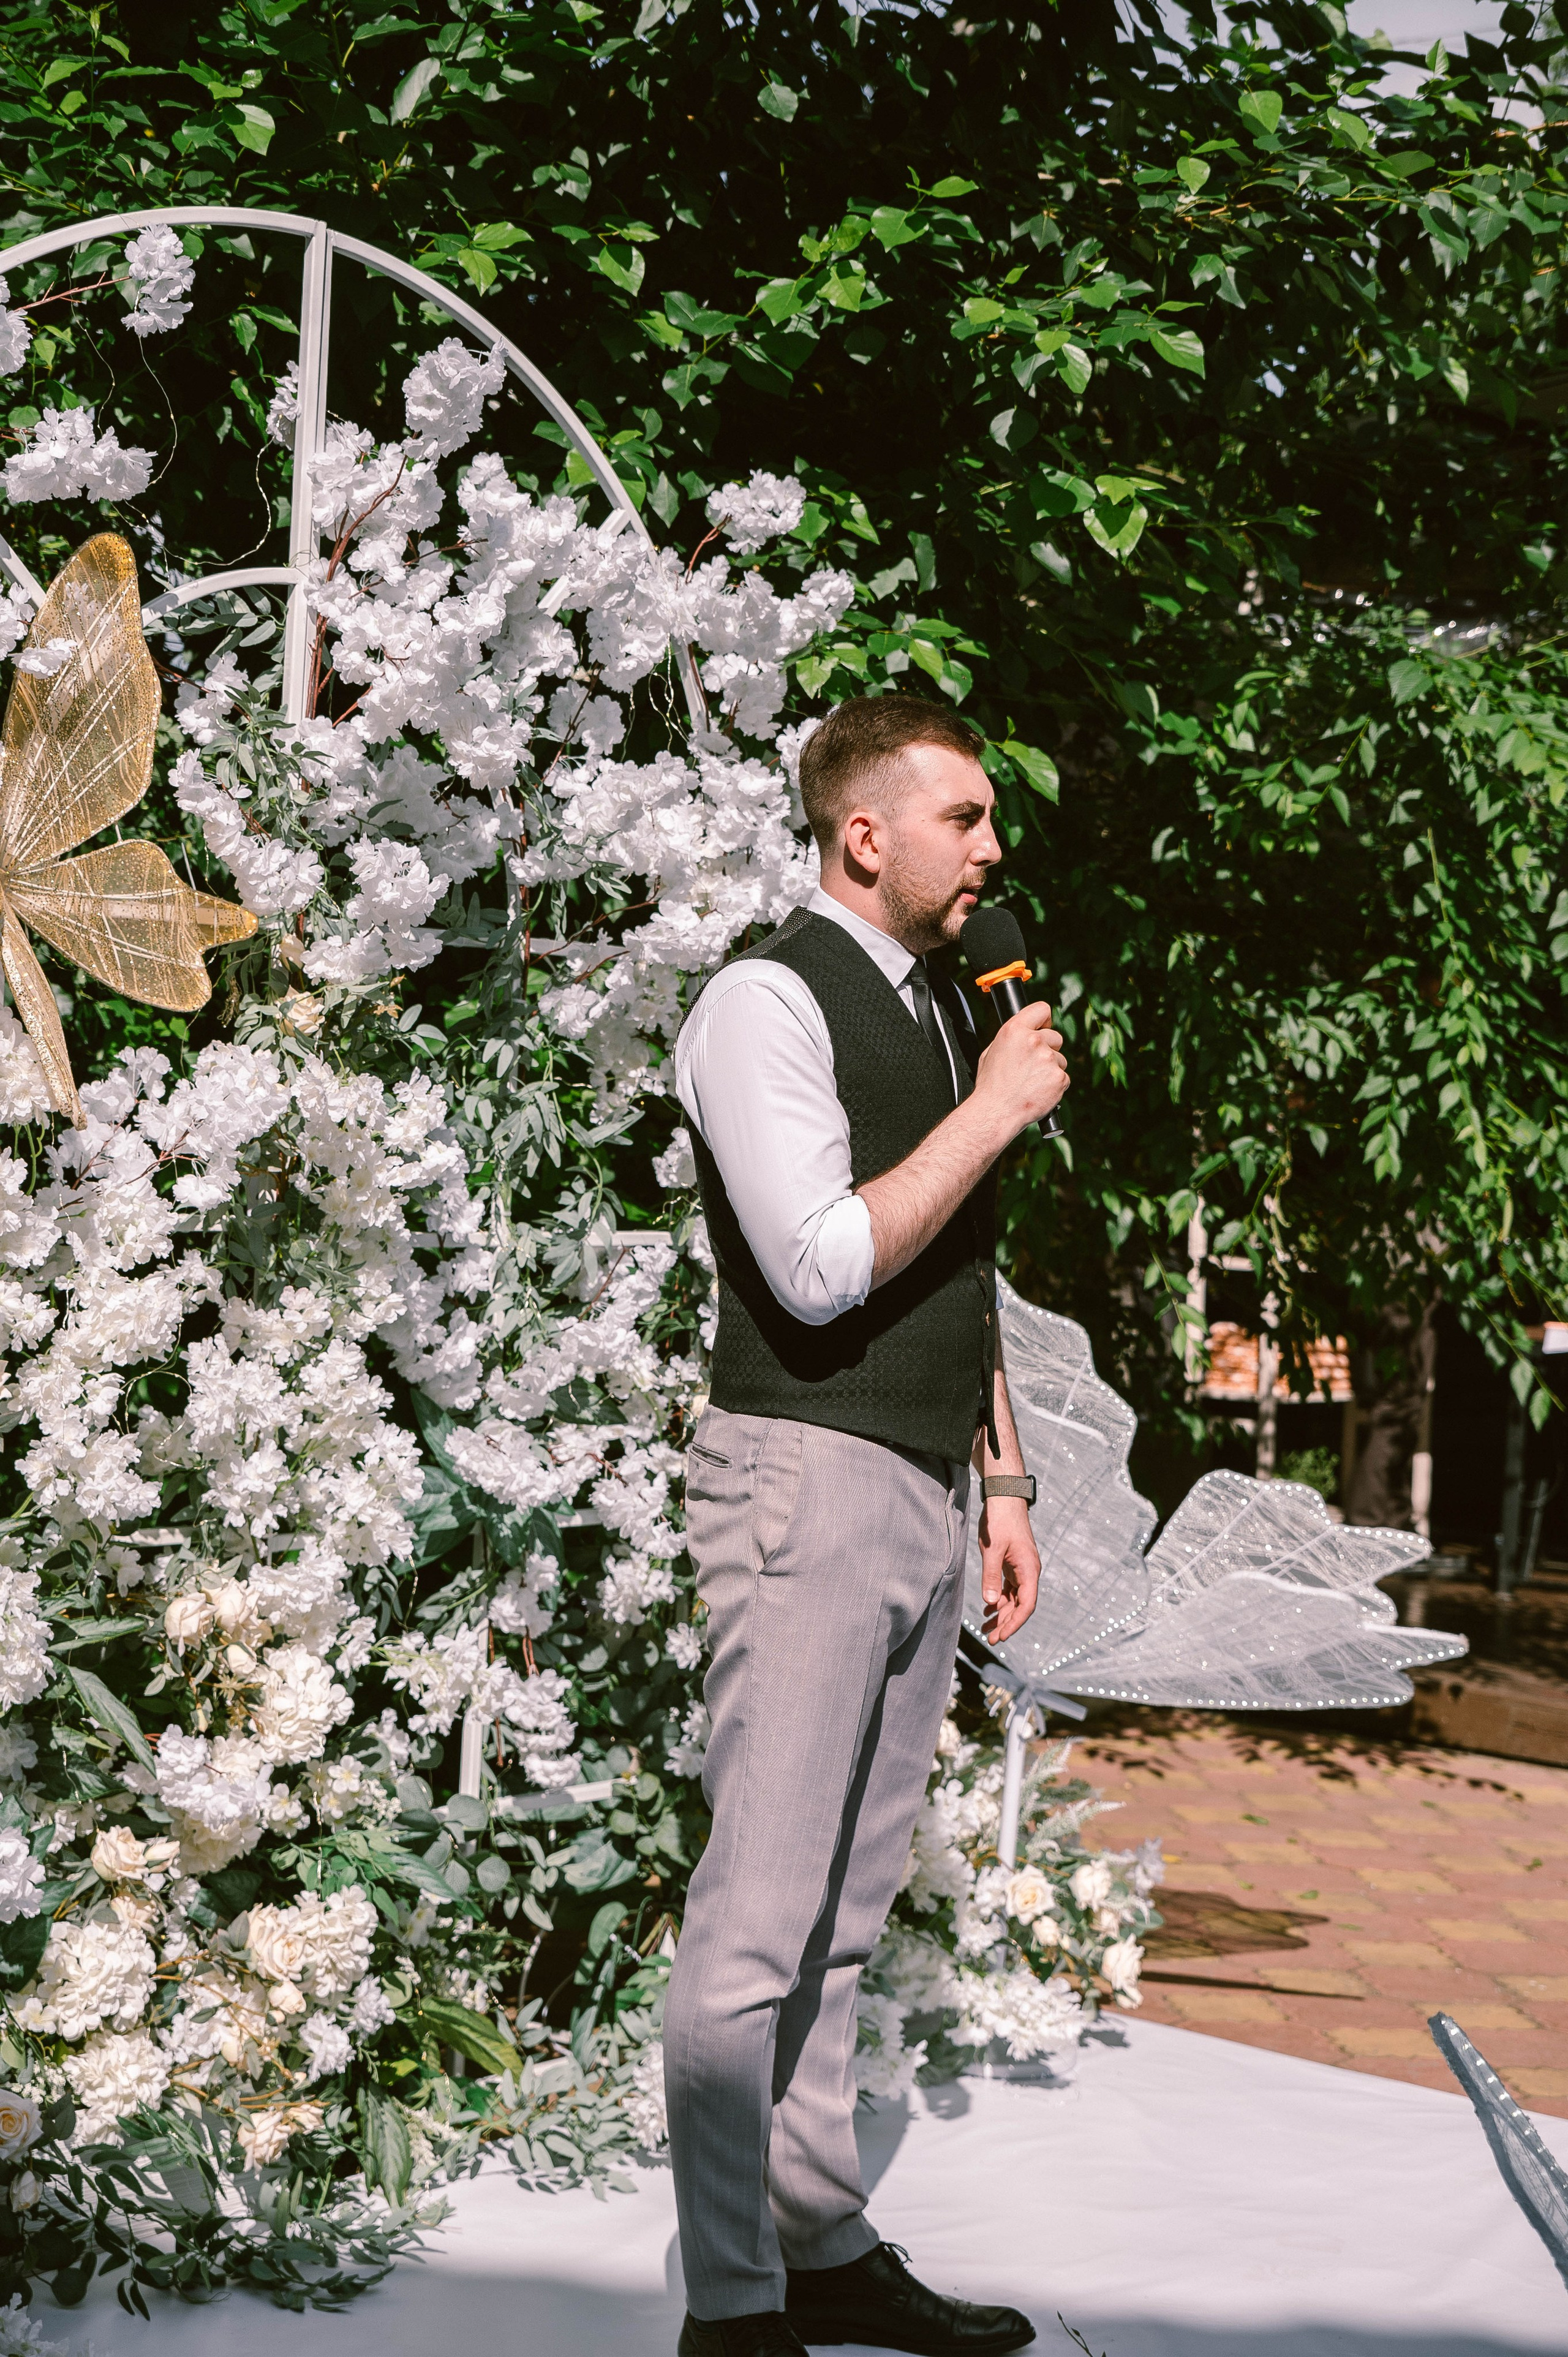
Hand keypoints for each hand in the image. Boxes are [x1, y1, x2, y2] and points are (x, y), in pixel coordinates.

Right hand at [972, 1003, 1068, 1144]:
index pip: (1041, 1009)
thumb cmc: (991, 1085)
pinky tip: (1039, 1091)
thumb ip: (1013, 1038)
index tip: (1043, 1027)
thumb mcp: (992, 1051)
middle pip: (1055, 1036)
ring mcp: (1049, 1059)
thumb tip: (1025, 1033)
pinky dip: (1054, 1085)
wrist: (996, 1112)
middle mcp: (1034, 1041)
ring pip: (1060, 1059)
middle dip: (1048, 1049)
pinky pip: (1063, 1077)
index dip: (1043, 1020)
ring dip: (1051, 1069)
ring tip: (1031, 1082)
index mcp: (1015, 1030)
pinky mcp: (1059, 1078)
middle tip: (1032, 1065)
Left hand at [978, 1494, 1040, 1643]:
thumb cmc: (1000, 1521)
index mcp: (1029, 1570)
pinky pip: (1009, 1589)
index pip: (1026, 1605)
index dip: (1015, 1623)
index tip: (1002, 1636)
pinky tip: (988, 1611)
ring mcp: (1021, 1569)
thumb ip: (991, 1576)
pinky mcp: (1013, 1564)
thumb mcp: (993, 1549)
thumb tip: (990, 1603)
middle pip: (1021, 1606)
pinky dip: (999, 1601)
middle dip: (1007, 1624)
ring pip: (1014, 1599)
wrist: (1004, 1498)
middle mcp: (1029, 1572)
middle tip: (991, 1640)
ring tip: (986, 1630)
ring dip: (1001, 1615)